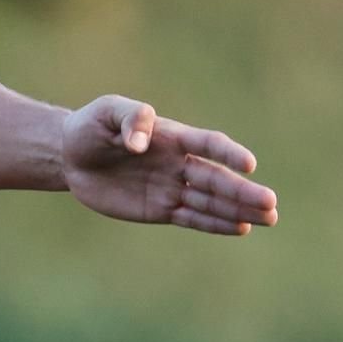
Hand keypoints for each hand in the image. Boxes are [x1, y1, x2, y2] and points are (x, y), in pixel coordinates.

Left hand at [62, 96, 278, 233]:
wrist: (71, 156)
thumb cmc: (92, 127)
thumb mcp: (106, 112)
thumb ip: (130, 119)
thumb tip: (141, 143)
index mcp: (173, 137)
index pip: (208, 144)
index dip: (228, 153)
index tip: (249, 165)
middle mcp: (178, 163)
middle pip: (216, 179)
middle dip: (243, 192)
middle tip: (271, 203)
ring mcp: (171, 187)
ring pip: (210, 201)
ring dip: (238, 210)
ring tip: (268, 218)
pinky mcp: (159, 209)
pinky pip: (191, 218)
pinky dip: (214, 224)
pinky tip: (240, 228)